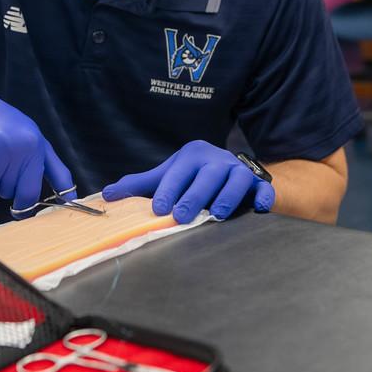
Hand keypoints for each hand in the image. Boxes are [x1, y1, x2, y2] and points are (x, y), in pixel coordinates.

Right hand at [0, 85, 75, 211]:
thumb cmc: (7, 128)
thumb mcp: (38, 143)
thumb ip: (57, 172)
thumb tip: (71, 199)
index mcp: (32, 146)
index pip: (29, 194)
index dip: (23, 206)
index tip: (18, 208)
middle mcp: (10, 147)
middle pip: (4, 193)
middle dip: (0, 184)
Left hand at [102, 140, 274, 223]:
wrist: (230, 170)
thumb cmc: (193, 176)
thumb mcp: (168, 175)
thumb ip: (140, 185)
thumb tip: (106, 195)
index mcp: (193, 155)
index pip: (179, 172)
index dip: (169, 190)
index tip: (160, 209)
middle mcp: (217, 159)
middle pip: (207, 175)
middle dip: (195, 196)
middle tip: (182, 216)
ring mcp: (239, 170)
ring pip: (237, 179)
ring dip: (227, 197)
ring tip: (216, 215)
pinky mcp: (258, 183)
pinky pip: (265, 188)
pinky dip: (265, 196)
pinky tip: (260, 208)